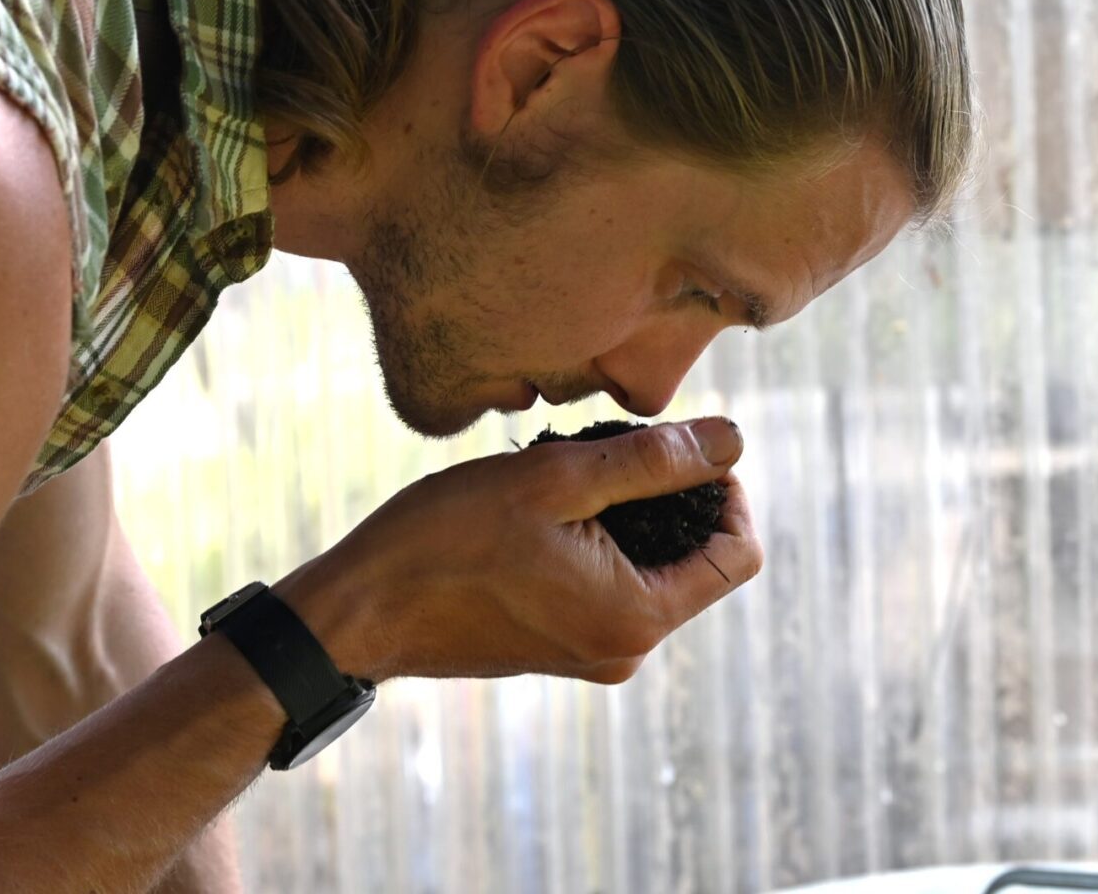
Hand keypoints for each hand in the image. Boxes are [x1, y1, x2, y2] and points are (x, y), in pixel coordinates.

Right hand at [274, 417, 761, 685]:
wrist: (362, 610)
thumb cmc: (447, 539)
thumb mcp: (555, 480)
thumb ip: (653, 462)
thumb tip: (733, 441)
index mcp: (637, 618)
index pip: (736, 555)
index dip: (726, 493)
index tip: (684, 446)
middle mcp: (625, 650)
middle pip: (694, 563)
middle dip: (671, 500)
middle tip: (610, 449)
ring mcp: (592, 655)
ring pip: (650, 571)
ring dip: (628, 517)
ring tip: (566, 476)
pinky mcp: (560, 649)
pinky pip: (610, 588)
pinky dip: (597, 544)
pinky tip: (541, 512)